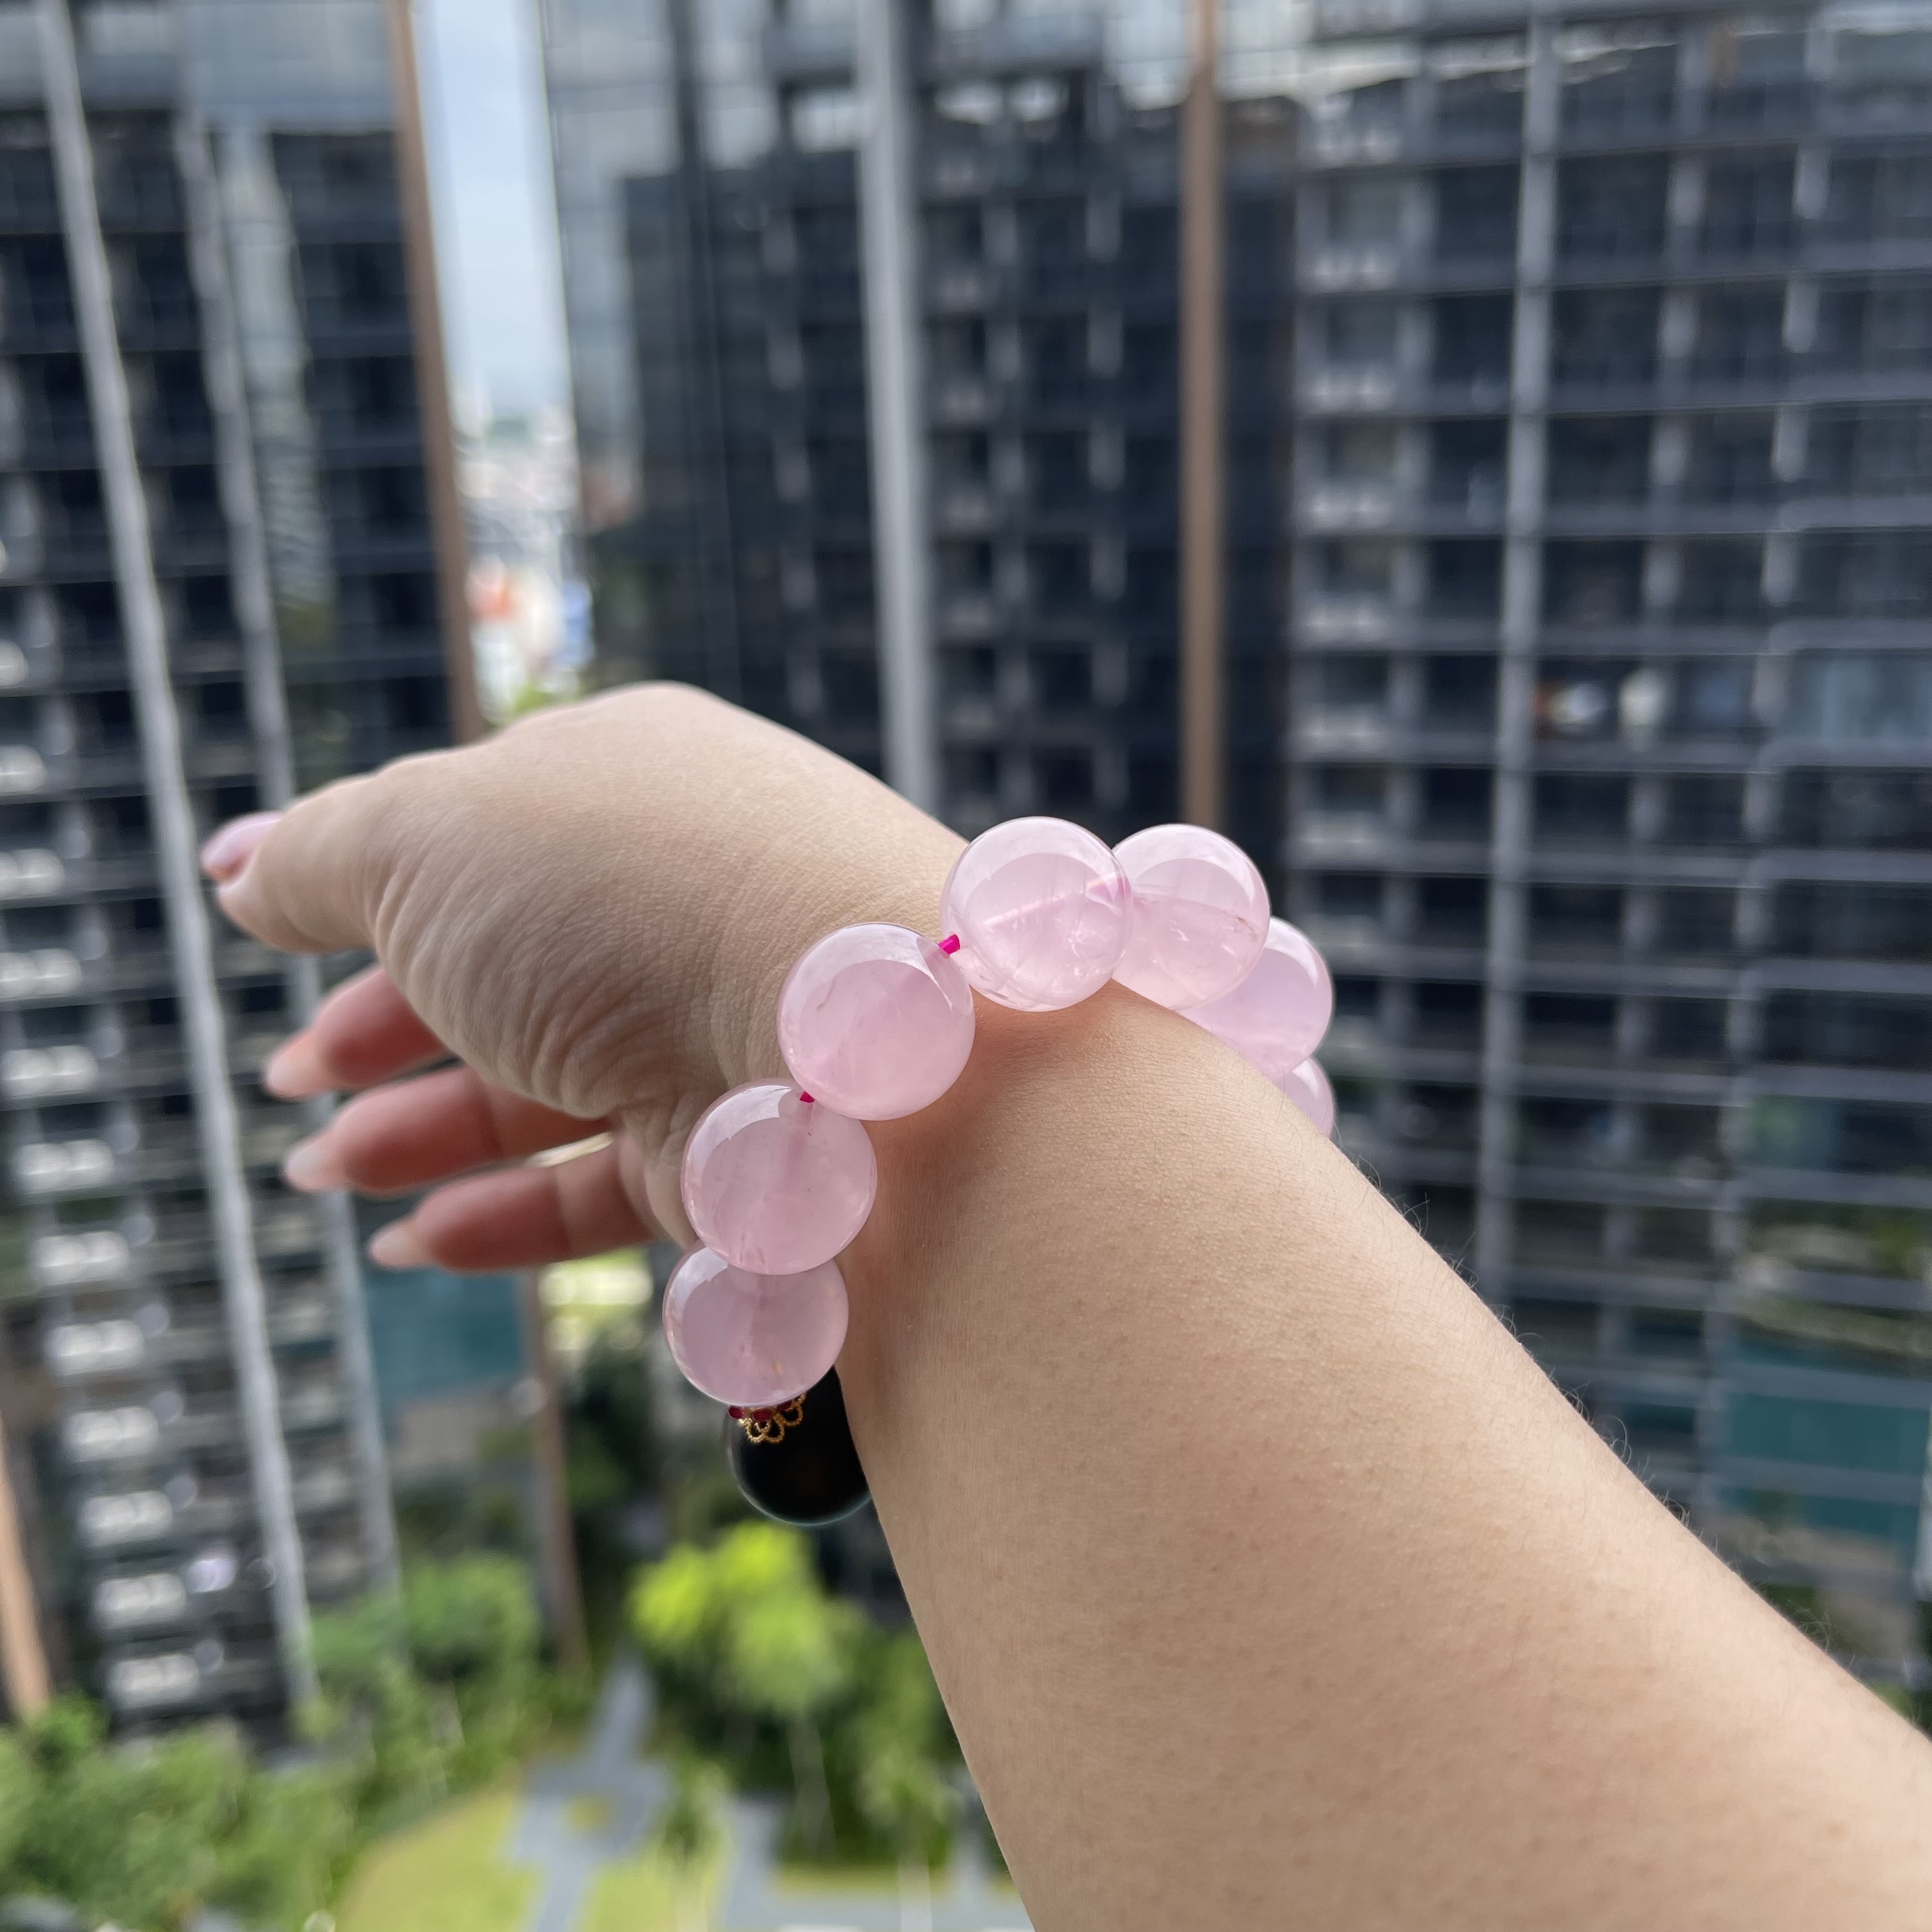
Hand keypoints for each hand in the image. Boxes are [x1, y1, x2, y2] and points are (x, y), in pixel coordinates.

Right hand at [205, 685, 961, 1268]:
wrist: (851, 1040)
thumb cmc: (630, 896)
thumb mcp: (423, 840)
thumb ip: (318, 856)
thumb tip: (237, 867)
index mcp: (625, 781)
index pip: (479, 836)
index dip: (369, 895)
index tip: (274, 948)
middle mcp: (682, 899)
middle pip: (512, 968)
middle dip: (386, 1027)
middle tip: (295, 1085)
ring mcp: (719, 1028)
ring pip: (552, 1085)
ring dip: (427, 1133)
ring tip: (324, 1175)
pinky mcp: (743, 1153)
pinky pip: (606, 1184)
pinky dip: (506, 1214)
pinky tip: (416, 1243)